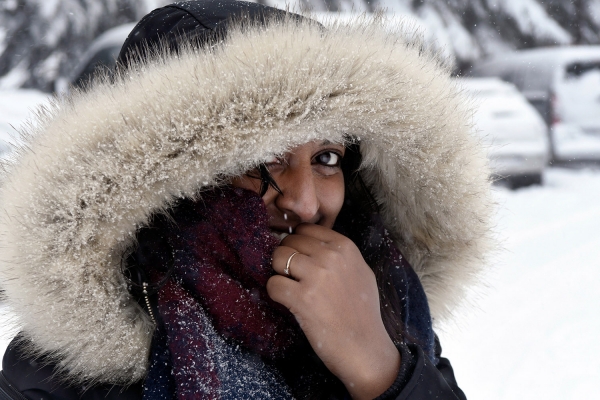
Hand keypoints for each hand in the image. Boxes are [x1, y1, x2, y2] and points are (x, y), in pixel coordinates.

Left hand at [267, 223, 400, 398]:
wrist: (365, 348)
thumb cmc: (362, 312)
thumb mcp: (360, 271)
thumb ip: (338, 254)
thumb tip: (309, 243)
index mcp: (345, 246)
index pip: (305, 229)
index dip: (298, 244)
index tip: (300, 260)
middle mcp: (331, 256)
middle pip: (289, 242)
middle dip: (286, 258)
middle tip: (293, 277)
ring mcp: (316, 276)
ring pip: (278, 257)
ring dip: (279, 273)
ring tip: (290, 288)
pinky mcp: (302, 298)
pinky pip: (272, 283)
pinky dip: (274, 293)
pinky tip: (287, 302)